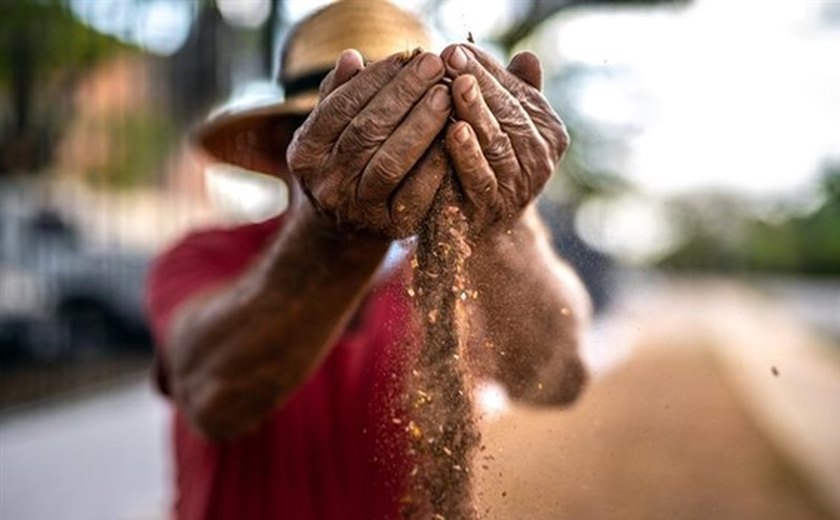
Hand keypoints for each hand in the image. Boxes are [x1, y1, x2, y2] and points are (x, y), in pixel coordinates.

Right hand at [287, 49, 450, 238]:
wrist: (348, 227)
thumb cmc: (344, 162)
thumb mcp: (330, 130)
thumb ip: (338, 94)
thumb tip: (351, 58)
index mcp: (305, 153)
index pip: (340, 107)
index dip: (374, 79)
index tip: (406, 55)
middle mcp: (326, 184)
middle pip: (366, 131)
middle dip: (404, 94)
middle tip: (435, 65)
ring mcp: (357, 209)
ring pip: (390, 162)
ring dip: (422, 124)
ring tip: (446, 94)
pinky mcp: (390, 228)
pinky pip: (416, 193)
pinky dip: (435, 162)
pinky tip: (454, 135)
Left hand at [440, 44, 569, 235]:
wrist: (486, 233)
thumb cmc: (492, 168)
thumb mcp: (507, 131)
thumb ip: (516, 95)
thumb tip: (529, 56)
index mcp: (548, 130)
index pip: (517, 89)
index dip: (487, 67)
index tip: (457, 46)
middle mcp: (541, 156)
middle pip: (508, 111)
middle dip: (478, 81)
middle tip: (451, 56)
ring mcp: (520, 183)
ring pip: (496, 140)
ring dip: (475, 111)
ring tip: (456, 84)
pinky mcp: (494, 205)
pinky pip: (480, 175)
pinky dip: (467, 153)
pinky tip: (452, 129)